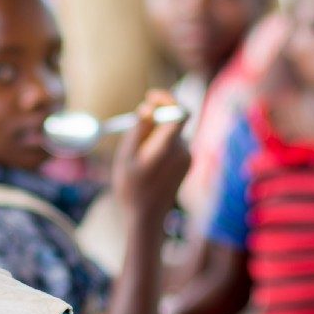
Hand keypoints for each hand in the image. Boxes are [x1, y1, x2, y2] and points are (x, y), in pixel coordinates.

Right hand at [112, 90, 190, 220]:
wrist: (147, 217)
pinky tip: (147, 161)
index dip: (167, 99)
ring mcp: (188, 157)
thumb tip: (147, 107)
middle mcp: (183, 150)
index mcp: (168, 148)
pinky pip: (174, 142)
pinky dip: (161, 143)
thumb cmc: (131, 188)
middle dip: (155, 117)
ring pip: (172, 131)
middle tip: (137, 123)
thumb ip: (139, 130)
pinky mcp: (187, 163)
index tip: (150, 96)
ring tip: (137, 153)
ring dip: (156, 132)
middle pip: (174, 119)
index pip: (179, 111)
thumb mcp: (126, 157)